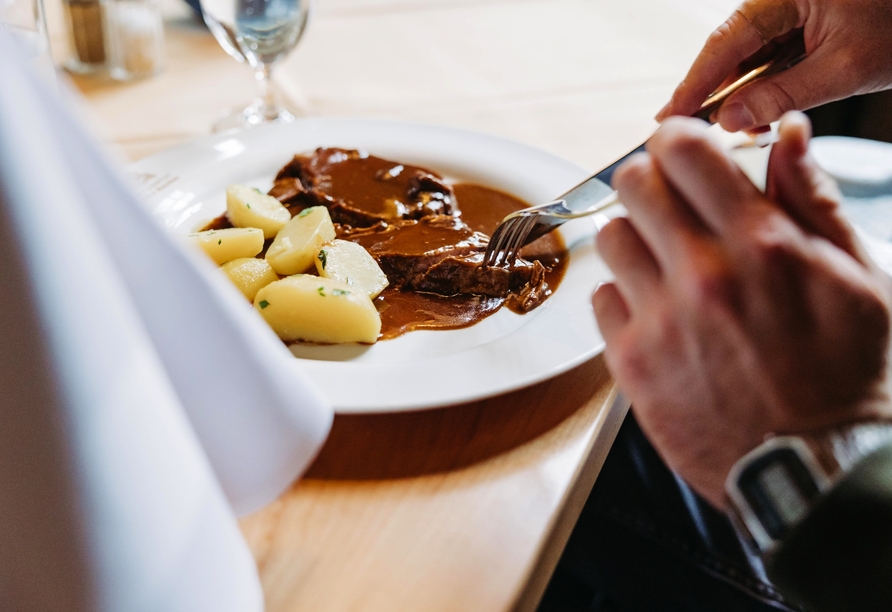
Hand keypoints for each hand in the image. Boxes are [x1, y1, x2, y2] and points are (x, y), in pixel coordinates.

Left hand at [592, 113, 891, 507]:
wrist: (814, 468)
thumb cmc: (843, 375)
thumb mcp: (856, 278)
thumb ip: (812, 201)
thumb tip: (789, 136)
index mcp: (762, 245)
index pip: (684, 150)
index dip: (676, 140)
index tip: (681, 150)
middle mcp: (704, 275)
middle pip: (633, 183)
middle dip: (650, 181)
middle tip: (668, 201)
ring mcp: (661, 320)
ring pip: (611, 237)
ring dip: (635, 239)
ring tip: (666, 263)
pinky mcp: (631, 362)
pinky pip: (601, 297)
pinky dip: (623, 297)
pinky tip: (657, 312)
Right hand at [656, 0, 891, 131]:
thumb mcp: (846, 69)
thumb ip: (781, 95)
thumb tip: (729, 119)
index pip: (724, 42)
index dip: (693, 84)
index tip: (667, 117)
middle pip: (730, 47)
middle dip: (711, 91)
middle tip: (683, 129)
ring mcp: (792, 6)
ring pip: (748, 54)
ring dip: (739, 92)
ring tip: (730, 128)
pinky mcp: (805, 18)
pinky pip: (770, 53)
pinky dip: (762, 84)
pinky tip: (756, 111)